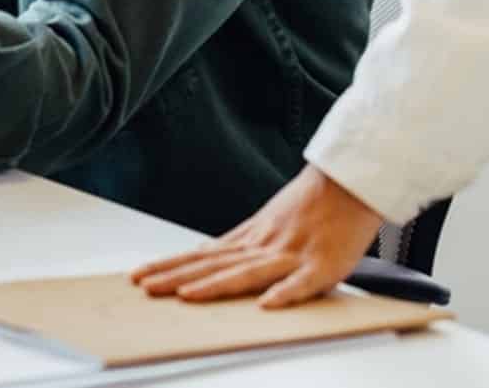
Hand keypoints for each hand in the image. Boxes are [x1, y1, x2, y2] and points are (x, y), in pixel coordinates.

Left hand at [130, 166, 383, 307]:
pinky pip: (301, 283)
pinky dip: (284, 294)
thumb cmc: (311, 204)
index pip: (200, 255)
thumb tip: (203, 258)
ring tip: (186, 297)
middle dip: (177, 278)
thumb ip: (239, 244)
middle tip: (145, 288)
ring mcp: (291, 254)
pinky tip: (266, 306)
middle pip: (213, 265)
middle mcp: (263, 245)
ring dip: (216, 286)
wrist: (350, 182)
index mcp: (249, 238)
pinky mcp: (322, 266)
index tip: (138, 276)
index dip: (168, 266)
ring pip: (247, 273)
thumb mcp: (267, 222)